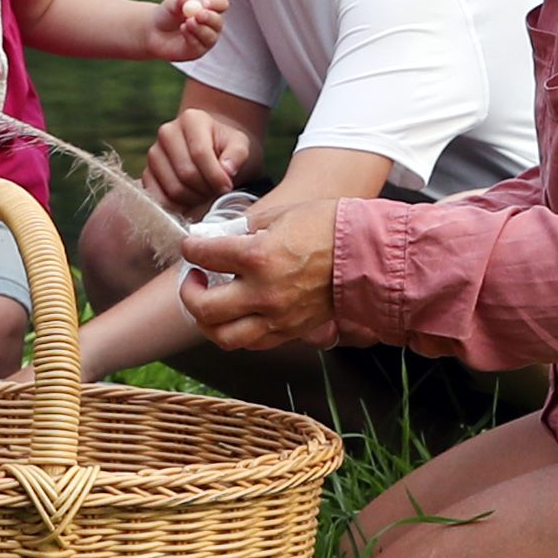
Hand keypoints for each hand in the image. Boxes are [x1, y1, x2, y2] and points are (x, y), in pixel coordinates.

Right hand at [143, 99, 264, 213]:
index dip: (215, 176)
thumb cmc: (224, 146)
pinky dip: (177, 206)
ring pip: (173, 188)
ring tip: (206, 194)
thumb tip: (227, 170)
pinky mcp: (147, 174)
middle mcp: (167, 133)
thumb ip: (237, 154)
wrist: (207, 148)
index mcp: (191, 119)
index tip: (227, 187)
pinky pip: (159, 198)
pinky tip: (191, 201)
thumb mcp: (239, 144)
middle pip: (186, 173)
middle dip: (206, 189)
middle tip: (216, 192)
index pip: (200, 153)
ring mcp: (153, 154)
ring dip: (194, 199)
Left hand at [147, 0, 229, 65]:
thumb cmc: (166, 14)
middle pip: (218, 22)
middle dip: (210, 18)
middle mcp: (211, 25)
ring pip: (210, 36)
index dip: (216, 3)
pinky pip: (200, 46)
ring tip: (184, 24)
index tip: (205, 3)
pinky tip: (182, 31)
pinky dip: (191, 37)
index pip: (221, 4)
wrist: (153, 32)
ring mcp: (206, 39)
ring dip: (198, 29)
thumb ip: (180, 0)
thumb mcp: (171, 5)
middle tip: (198, 15)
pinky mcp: (198, 51)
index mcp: (209, 8)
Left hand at [178, 196, 343, 352]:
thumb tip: (216, 238)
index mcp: (257, 257)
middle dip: (190, 291)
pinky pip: (251, 343)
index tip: (192, 245)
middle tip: (195, 278)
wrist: (367, 252)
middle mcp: (263, 292)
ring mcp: (277, 317)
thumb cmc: (327, 227)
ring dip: (207, 322)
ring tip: (209, 304)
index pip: (204, 256)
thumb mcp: (279, 215)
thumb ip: (243, 229)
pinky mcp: (289, 331)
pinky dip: (235, 331)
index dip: (191, 248)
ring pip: (223, 336)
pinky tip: (236, 315)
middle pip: (204, 308)